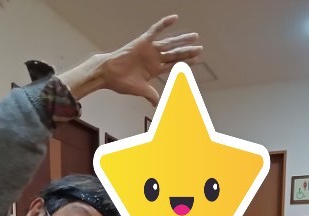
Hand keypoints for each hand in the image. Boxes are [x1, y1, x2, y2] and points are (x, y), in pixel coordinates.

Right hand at [60, 16, 201, 105]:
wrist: (108, 74)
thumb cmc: (121, 82)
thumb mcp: (140, 90)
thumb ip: (151, 96)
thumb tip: (158, 105)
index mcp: (154, 69)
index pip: (173, 65)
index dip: (185, 63)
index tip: (196, 60)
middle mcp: (154, 58)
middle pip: (174, 54)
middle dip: (187, 52)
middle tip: (200, 48)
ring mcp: (149, 49)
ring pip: (169, 43)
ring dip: (182, 40)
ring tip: (195, 37)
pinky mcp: (142, 41)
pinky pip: (155, 30)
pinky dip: (164, 24)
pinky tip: (174, 18)